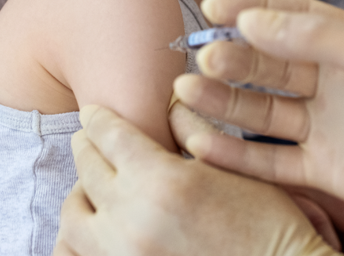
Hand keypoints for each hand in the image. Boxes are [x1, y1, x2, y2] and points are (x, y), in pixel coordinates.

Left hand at [54, 104, 336, 255]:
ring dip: (80, 197)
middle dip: (88, 149)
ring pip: (72, 217)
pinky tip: (90, 233)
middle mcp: (131, 220)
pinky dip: (76, 242)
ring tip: (91, 191)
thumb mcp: (237, 169)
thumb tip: (168, 102)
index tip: (94, 114)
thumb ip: (195, 131)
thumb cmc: (270, 226)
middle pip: (86, 170)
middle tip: (90, 142)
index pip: (109, 136)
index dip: (98, 119)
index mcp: (161, 181)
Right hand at [173, 0, 343, 254]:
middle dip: (231, 57)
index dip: (249, 8)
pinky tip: (202, 140)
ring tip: (187, 92)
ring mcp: (326, 126)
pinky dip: (234, 152)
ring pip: (261, 110)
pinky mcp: (323, 171)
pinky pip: (268, 159)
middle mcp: (334, 82)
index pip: (290, 15)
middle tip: (202, 56)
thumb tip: (252, 19)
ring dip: (223, 101)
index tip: (211, 4)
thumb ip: (317, 35)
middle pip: (268, 63)